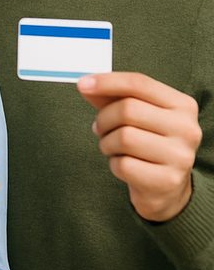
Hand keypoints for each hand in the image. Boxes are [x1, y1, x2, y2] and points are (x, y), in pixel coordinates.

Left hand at [78, 72, 201, 221]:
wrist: (166, 187)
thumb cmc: (146, 143)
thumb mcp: (134, 116)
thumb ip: (111, 97)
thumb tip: (85, 84)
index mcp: (182, 105)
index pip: (139, 83)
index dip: (107, 82)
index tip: (82, 84)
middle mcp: (187, 128)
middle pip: (127, 110)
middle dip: (104, 119)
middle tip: (100, 129)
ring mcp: (180, 156)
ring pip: (124, 137)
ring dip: (107, 143)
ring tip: (114, 148)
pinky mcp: (167, 180)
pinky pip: (123, 165)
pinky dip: (114, 164)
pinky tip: (125, 165)